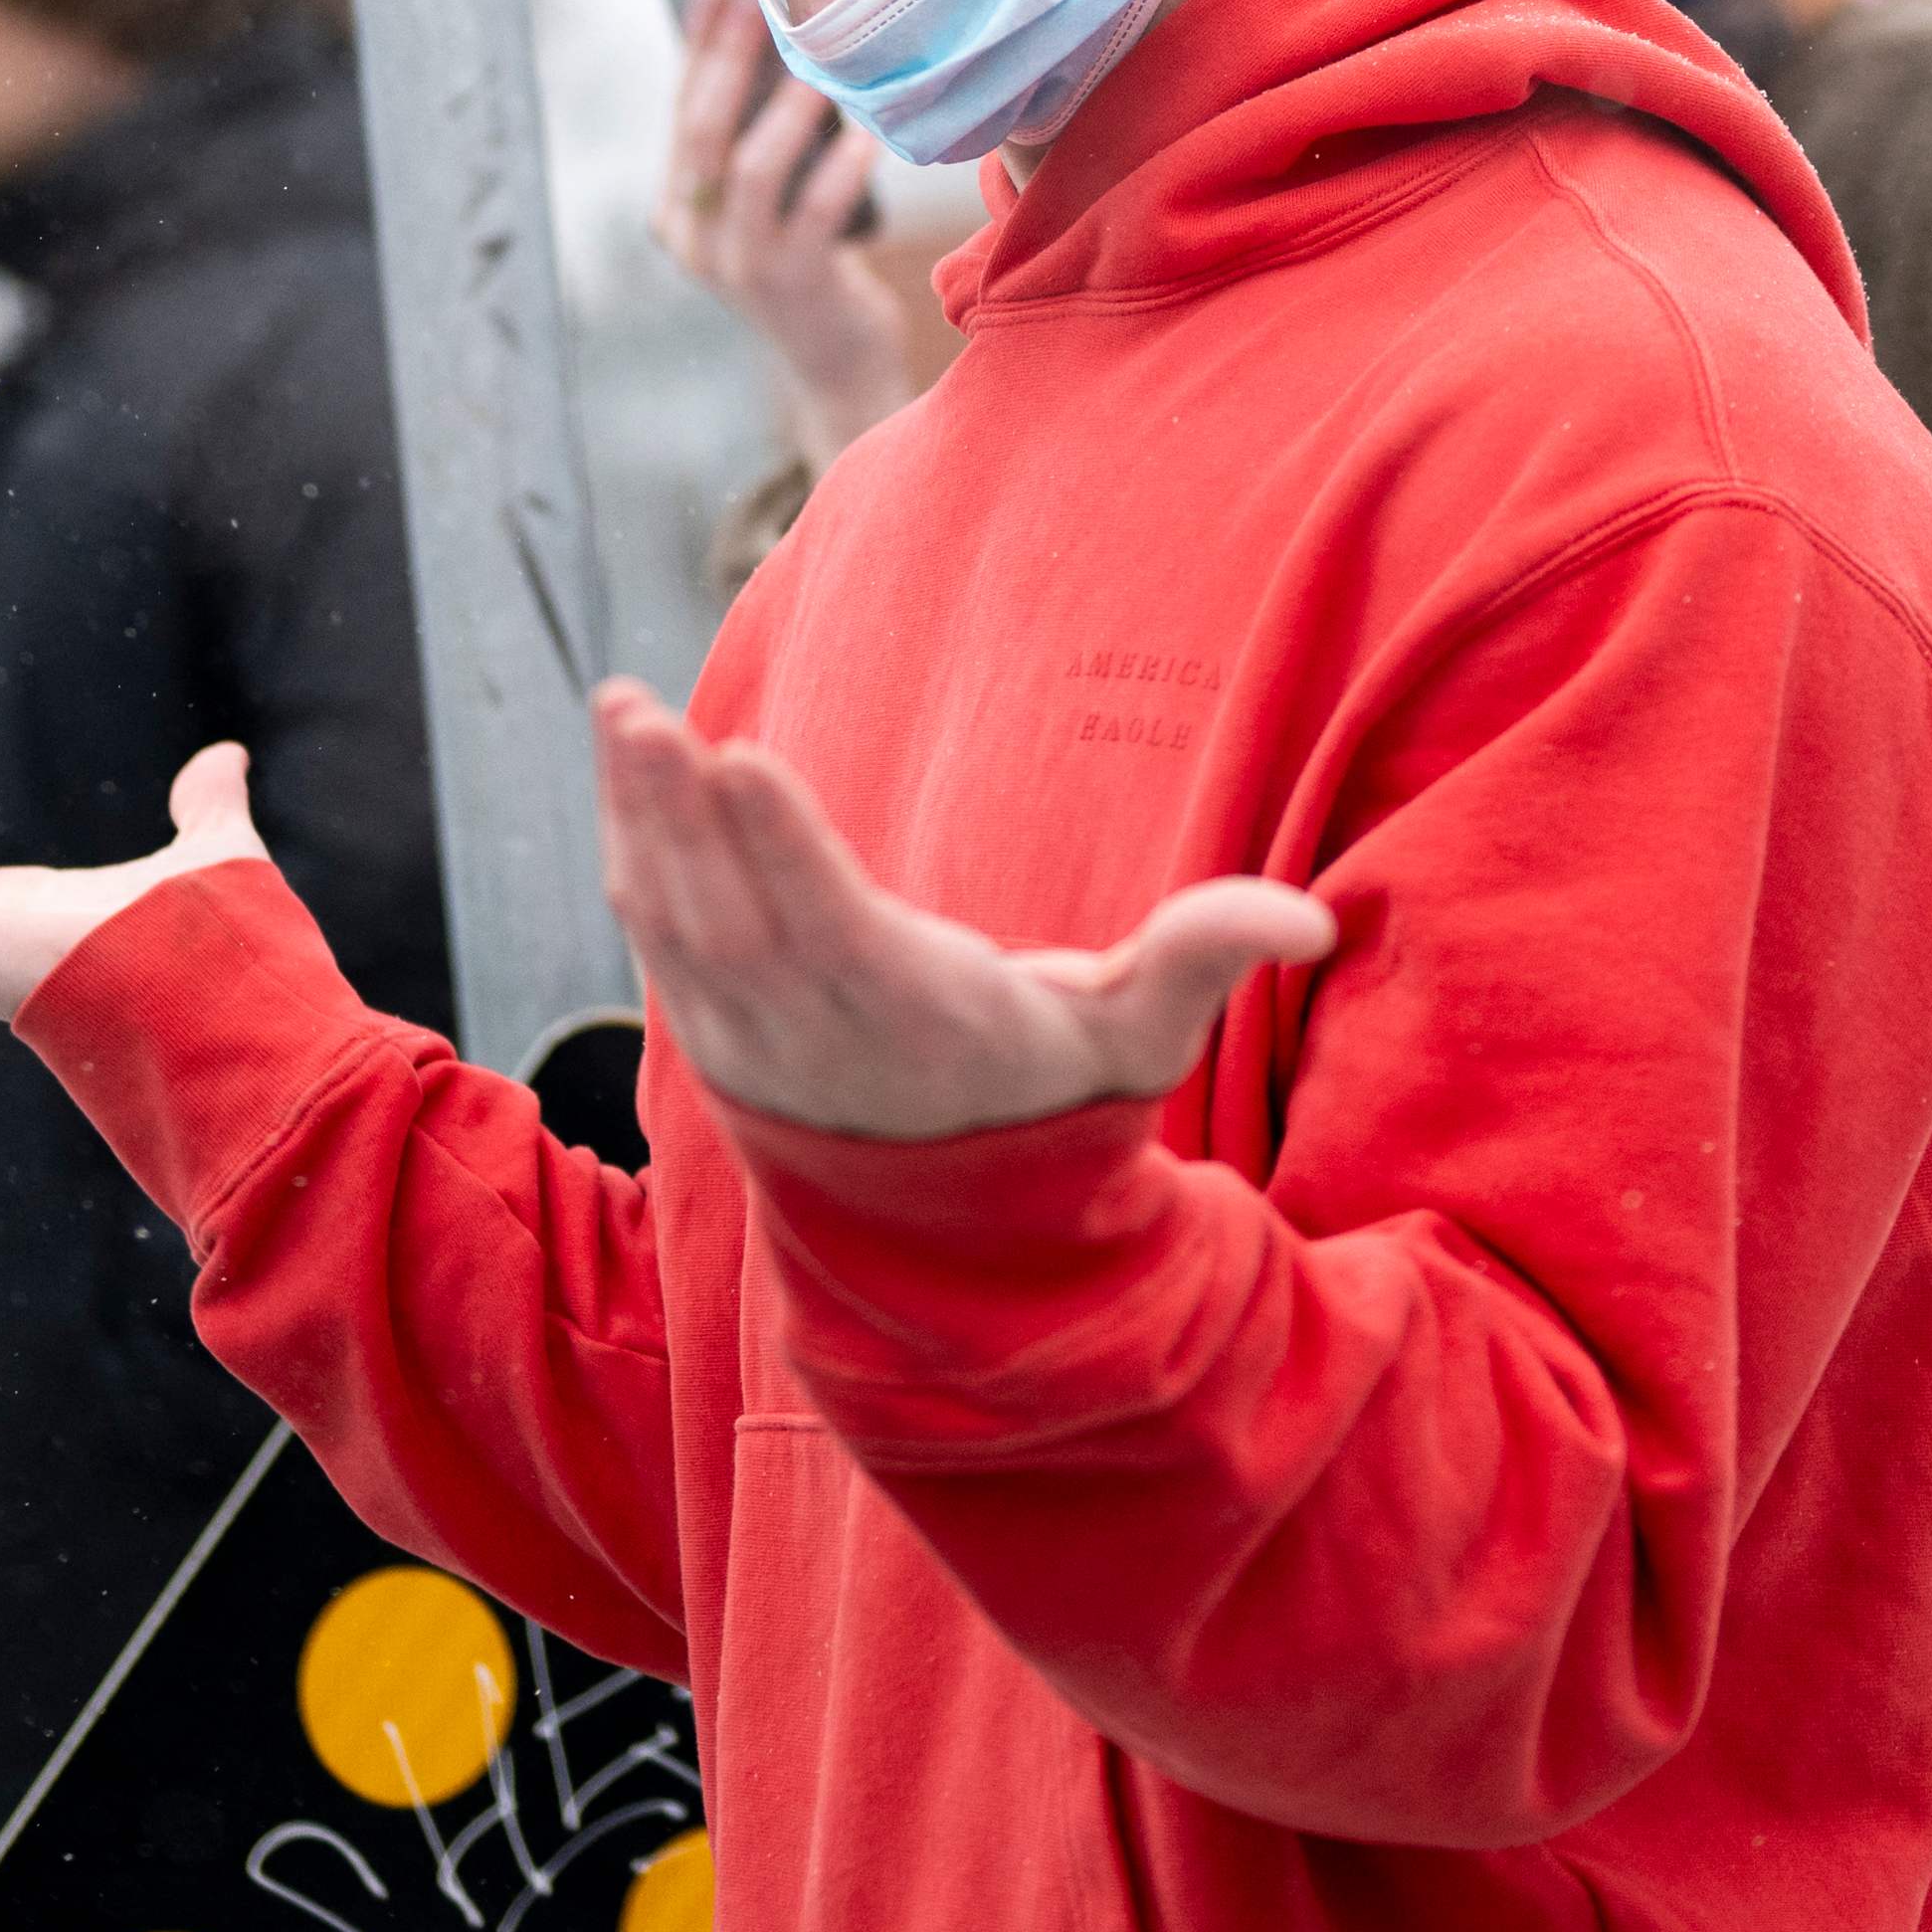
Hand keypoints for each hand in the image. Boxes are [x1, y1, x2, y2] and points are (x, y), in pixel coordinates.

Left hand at [591, 677, 1334, 1138]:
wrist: (950, 1220)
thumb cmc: (1055, 1096)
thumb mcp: (1141, 1040)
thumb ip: (1204, 959)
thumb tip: (1311, 919)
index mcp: (922, 1028)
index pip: (839, 940)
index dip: (785, 853)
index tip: (740, 759)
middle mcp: (818, 1038)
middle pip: (736, 922)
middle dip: (685, 814)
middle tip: (643, 714)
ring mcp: (752, 1038)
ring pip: (680, 920)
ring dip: (641, 814)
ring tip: (621, 710)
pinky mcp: (713, 1023)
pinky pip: (658, 930)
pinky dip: (632, 843)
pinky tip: (622, 757)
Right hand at [650, 0, 925, 460]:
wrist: (835, 362)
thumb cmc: (811, 259)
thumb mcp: (767, 200)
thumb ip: (753, 134)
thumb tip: (761, 33)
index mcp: (676, 209)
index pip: (679, 112)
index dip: (700, 47)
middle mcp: (692, 236)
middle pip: (702, 132)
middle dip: (731, 59)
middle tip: (763, 1)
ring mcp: (737, 264)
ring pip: (750, 170)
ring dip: (787, 108)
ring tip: (820, 60)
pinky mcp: (791, 284)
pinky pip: (815, 212)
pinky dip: (843, 166)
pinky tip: (870, 132)